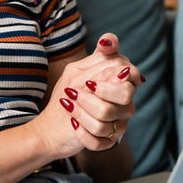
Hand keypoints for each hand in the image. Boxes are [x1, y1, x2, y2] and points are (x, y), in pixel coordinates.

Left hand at [30, 34, 142, 157]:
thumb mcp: (78, 70)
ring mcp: (119, 123)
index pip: (130, 73)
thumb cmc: (68, 94)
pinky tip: (74, 126)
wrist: (51, 126)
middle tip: (74, 93)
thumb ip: (98, 55)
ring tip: (70, 108)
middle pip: (126, 94)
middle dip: (95, 94)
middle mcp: (125, 103)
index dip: (111, 76)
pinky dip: (83, 134)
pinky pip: (100, 141)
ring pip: (107, 119)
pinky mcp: (108, 142)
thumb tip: (106, 40)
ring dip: (82, 113)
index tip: (88, 81)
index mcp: (121, 82)